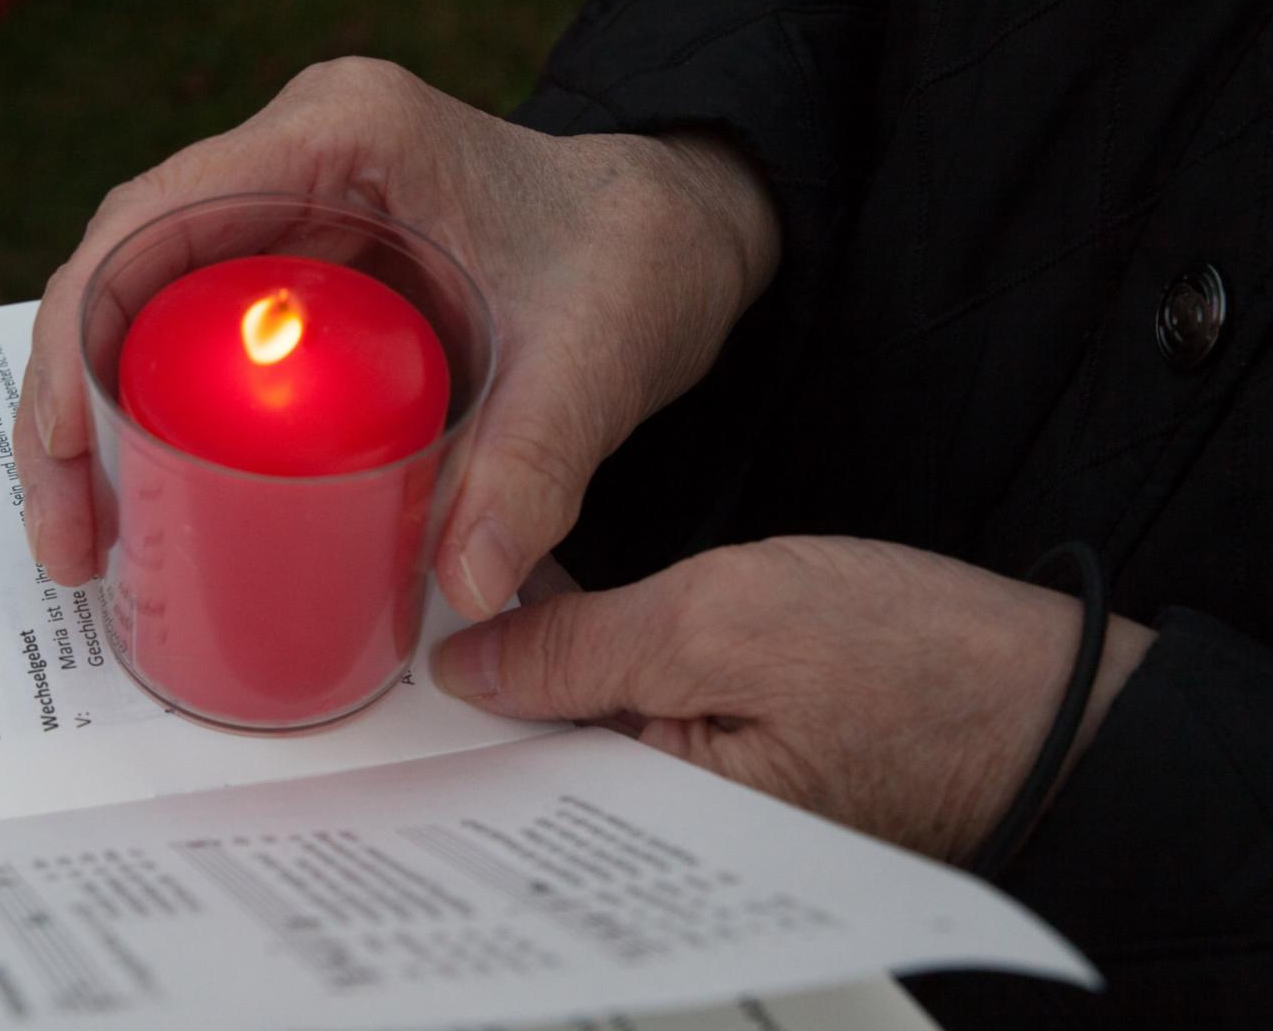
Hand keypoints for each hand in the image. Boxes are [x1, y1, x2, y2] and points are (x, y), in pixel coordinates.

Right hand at [18, 57, 780, 613]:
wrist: (670, 234)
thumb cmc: (632, 254)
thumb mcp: (600, 355)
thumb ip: (540, 462)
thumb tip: (465, 584)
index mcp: (340, 130)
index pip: (155, 218)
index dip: (80, 336)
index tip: (67, 454)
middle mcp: (290, 153)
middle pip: (120, 269)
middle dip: (67, 402)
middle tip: (72, 541)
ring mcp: (284, 203)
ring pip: (138, 304)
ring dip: (96, 418)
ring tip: (92, 545)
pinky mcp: (293, 259)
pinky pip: (191, 334)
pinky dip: (157, 417)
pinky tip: (155, 502)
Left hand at [435, 536, 1156, 862]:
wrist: (1050, 696)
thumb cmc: (916, 665)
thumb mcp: (720, 620)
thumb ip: (581, 648)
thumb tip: (466, 667)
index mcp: (654, 822)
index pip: (506, 778)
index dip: (446, 707)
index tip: (391, 639)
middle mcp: (665, 835)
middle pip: (531, 767)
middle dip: (481, 699)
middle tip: (420, 608)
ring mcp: (698, 807)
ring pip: (576, 742)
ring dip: (532, 683)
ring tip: (473, 606)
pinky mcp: (726, 770)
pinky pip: (629, 733)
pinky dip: (592, 682)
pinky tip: (554, 627)